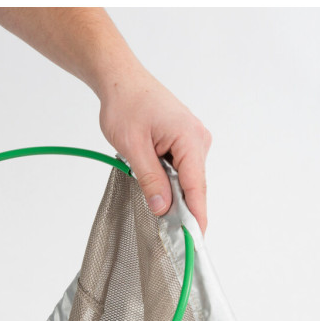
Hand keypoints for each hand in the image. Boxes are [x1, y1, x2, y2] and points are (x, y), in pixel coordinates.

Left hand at [99, 66, 211, 233]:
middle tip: (167, 234)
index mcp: (190, 139)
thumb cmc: (125, 105)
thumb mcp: (132, 148)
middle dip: (181, 209)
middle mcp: (198, 139)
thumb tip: (162, 208)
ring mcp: (193, 140)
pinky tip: (156, 187)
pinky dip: (170, 182)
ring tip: (153, 203)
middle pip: (194, 186)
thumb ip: (150, 179)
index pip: (197, 187)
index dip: (195, 217)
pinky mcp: (184, 141)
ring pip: (186, 179)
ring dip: (171, 193)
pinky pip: (181, 170)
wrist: (120, 80)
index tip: (195, 240)